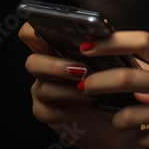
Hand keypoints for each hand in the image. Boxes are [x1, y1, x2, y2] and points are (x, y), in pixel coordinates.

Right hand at [20, 22, 138, 148]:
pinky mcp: (46, 113)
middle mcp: (46, 68)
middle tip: (83, 70)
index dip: (34, 30)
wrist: (117, 117)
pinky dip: (67, 109)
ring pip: (41, 87)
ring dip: (68, 89)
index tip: (52, 32)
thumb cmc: (113, 84)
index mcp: (57, 49)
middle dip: (56, 65)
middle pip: (32, 62)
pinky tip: (85, 108)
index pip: (31, 34)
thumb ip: (103, 48)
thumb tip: (104, 34)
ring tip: (92, 91)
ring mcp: (42, 92)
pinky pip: (46, 110)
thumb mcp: (112, 63)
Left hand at [77, 31, 148, 148]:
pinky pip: (143, 139)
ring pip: (129, 116)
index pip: (144, 41)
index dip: (112, 41)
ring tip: (121, 122)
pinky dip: (140, 139)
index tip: (88, 46)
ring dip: (117, 120)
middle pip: (127, 78)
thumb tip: (120, 63)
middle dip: (97, 82)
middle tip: (82, 86)